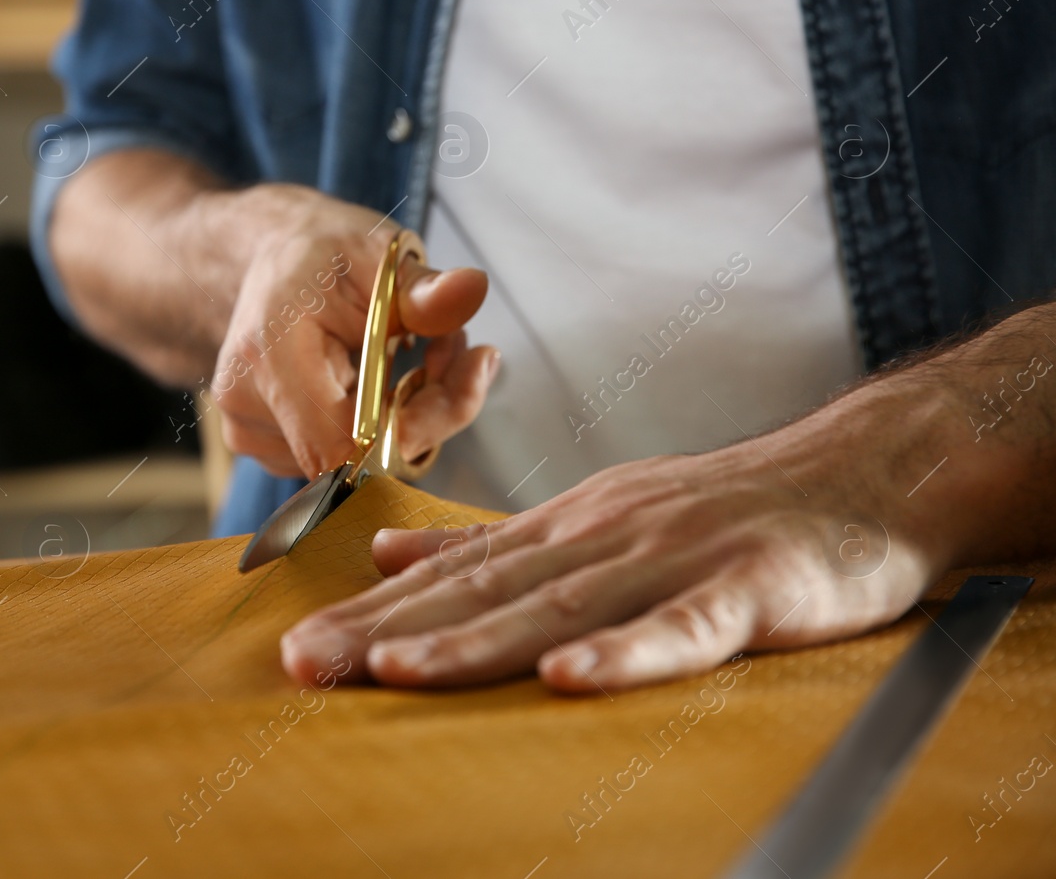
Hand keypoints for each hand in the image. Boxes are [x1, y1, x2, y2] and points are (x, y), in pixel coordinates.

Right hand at [211, 184, 497, 478]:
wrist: (270, 262)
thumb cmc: (318, 255)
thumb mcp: (376, 254)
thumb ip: (422, 289)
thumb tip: (470, 290)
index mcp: (271, 352)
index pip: (345, 443)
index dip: (416, 425)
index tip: (467, 371)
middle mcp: (248, 403)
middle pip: (362, 456)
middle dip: (430, 409)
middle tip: (455, 346)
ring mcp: (253, 432)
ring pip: (361, 460)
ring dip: (410, 413)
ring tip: (416, 347)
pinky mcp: (267, 445)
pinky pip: (344, 455)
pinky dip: (380, 424)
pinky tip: (385, 376)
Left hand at [280, 376, 984, 692]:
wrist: (858, 476)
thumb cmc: (721, 508)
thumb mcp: (592, 516)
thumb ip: (492, 543)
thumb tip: (390, 551)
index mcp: (563, 528)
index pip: (451, 576)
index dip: (371, 611)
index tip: (296, 645)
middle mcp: (601, 537)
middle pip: (482, 591)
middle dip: (387, 628)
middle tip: (306, 661)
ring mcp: (673, 559)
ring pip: (560, 606)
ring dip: (475, 640)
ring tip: (395, 669)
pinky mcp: (749, 589)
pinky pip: (683, 629)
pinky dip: (625, 652)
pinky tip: (568, 678)